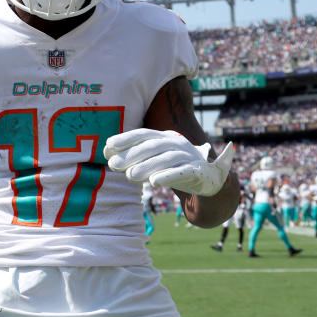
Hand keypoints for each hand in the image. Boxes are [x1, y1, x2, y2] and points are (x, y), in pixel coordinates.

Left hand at [104, 128, 234, 196]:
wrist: (209, 180)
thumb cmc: (175, 168)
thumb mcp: (156, 160)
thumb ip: (137, 159)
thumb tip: (110, 159)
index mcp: (165, 136)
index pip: (143, 134)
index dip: (125, 139)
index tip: (107, 147)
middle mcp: (177, 143)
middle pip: (152, 146)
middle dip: (131, 154)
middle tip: (113, 165)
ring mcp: (188, 156)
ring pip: (166, 158)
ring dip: (146, 166)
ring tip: (129, 176)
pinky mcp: (198, 171)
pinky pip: (182, 172)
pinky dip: (168, 176)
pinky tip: (154, 183)